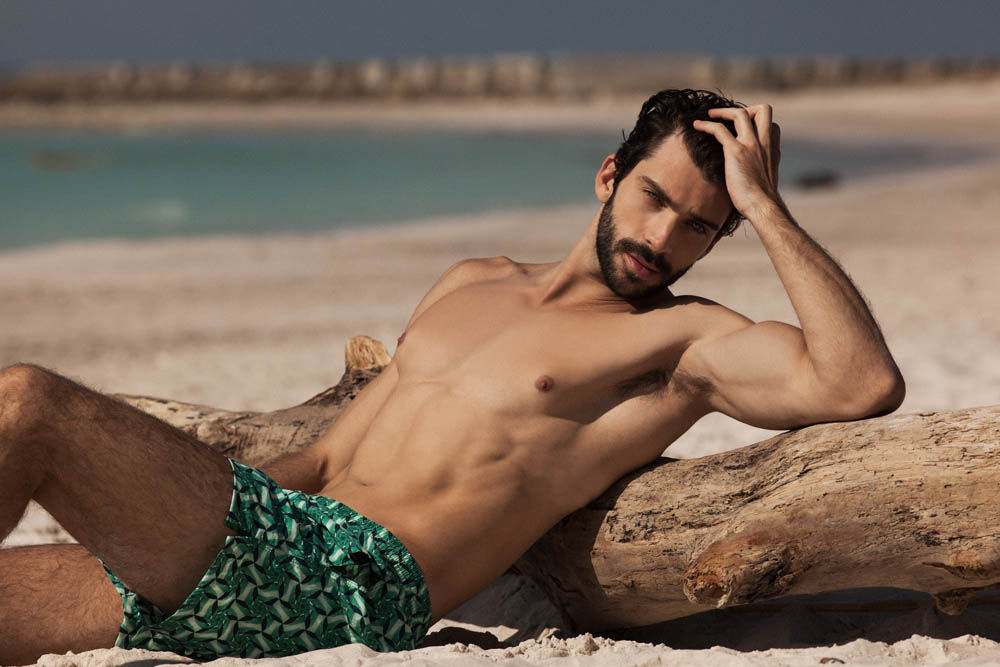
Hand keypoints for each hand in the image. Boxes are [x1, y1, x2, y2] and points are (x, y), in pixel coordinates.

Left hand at [693, 105, 782, 220]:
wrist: (762, 206)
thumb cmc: (761, 200)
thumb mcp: (766, 179)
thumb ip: (760, 168)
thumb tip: (751, 173)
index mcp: (772, 149)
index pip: (771, 124)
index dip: (758, 124)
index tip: (744, 130)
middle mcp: (764, 142)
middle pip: (763, 110)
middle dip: (746, 108)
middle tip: (730, 117)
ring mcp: (751, 145)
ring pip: (740, 114)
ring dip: (723, 112)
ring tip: (710, 114)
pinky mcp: (736, 151)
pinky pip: (719, 130)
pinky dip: (706, 125)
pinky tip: (696, 125)